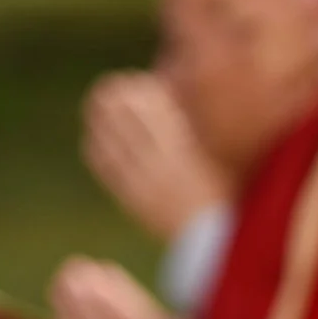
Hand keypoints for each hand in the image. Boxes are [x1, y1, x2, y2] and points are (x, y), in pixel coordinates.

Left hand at [82, 70, 228, 240]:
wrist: (212, 239)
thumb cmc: (222, 193)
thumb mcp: (215, 156)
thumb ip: (192, 129)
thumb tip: (169, 97)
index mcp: (185, 146)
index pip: (152, 104)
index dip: (140, 87)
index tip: (137, 79)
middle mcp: (161, 160)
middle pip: (125, 116)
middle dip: (115, 96)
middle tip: (109, 87)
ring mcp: (142, 179)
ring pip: (108, 137)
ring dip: (99, 117)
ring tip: (96, 106)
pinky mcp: (130, 196)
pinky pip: (103, 165)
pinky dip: (96, 146)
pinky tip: (95, 138)